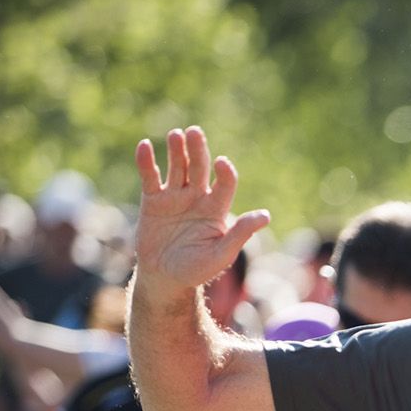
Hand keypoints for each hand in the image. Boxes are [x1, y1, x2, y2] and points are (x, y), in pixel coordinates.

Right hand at [133, 126, 268, 294]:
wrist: (166, 278)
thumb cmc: (197, 269)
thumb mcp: (221, 254)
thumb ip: (240, 233)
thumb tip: (265, 216)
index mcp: (217, 209)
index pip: (225, 183)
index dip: (225, 173)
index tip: (221, 163)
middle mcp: (197, 197)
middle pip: (199, 168)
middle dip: (198, 150)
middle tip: (195, 132)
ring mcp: (175, 197)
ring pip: (177, 167)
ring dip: (176, 151)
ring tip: (176, 135)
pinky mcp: (153, 200)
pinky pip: (150, 177)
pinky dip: (146, 162)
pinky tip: (144, 146)